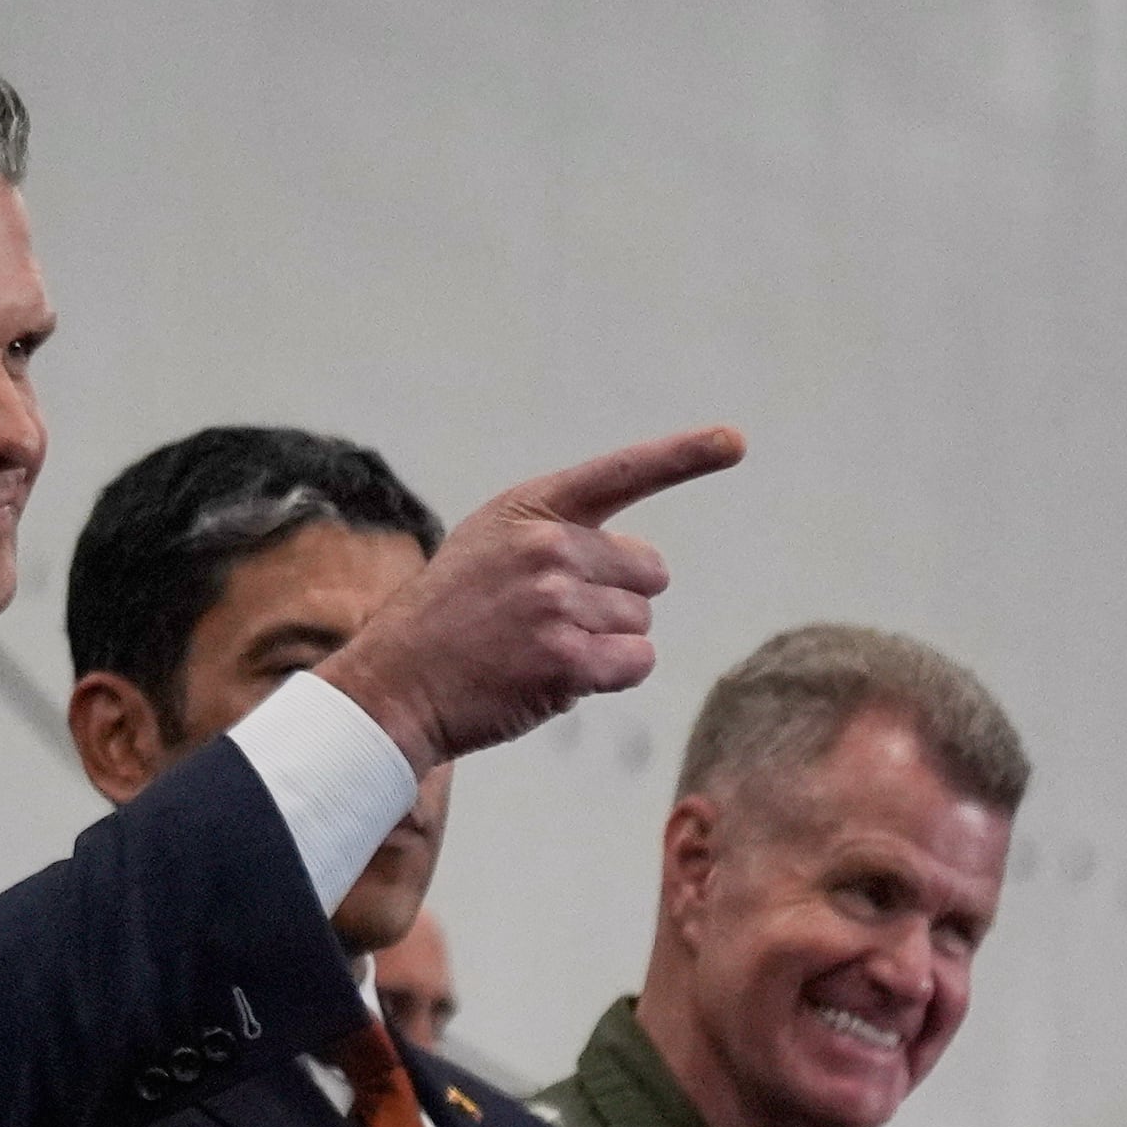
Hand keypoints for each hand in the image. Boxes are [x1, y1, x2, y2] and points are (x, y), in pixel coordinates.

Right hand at [316, 427, 746, 772]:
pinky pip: (635, 662)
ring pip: (641, 623)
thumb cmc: (445, 620)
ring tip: (535, 649)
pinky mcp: (566, 658)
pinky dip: (607, 676)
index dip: (685, 455)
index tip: (734, 440)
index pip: (622, 473)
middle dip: (615, 600)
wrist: (392, 685)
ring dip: (603, 643)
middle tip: (547, 620)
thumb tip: (647, 567)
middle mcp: (546, 547)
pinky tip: (552, 677)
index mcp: (528, 510)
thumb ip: (556, 538)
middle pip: (647, 573)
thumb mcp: (487, 550)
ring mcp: (556, 602)